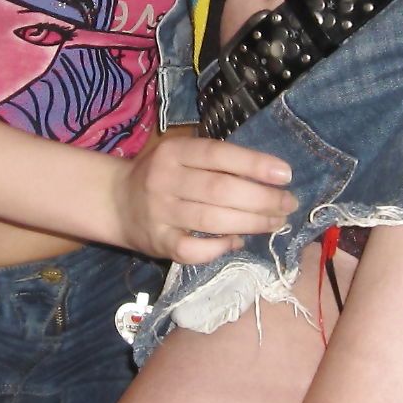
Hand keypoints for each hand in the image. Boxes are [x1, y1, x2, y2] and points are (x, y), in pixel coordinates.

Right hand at [114, 129, 294, 263]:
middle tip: (287, 204)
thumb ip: (215, 162)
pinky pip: (194, 250)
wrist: (114, 202)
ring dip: (251, 223)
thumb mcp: (181, 155)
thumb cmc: (160, 174)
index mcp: (173, 152)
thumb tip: (269, 177)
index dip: (254, 164)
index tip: (285, 174)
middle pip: (220, 190)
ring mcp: (160, 214)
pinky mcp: (158, 243)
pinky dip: (220, 247)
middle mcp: (164, 180)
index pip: (218, 154)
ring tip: (275, 222)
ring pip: (212, 221)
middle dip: (262, 199)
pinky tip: (237, 241)